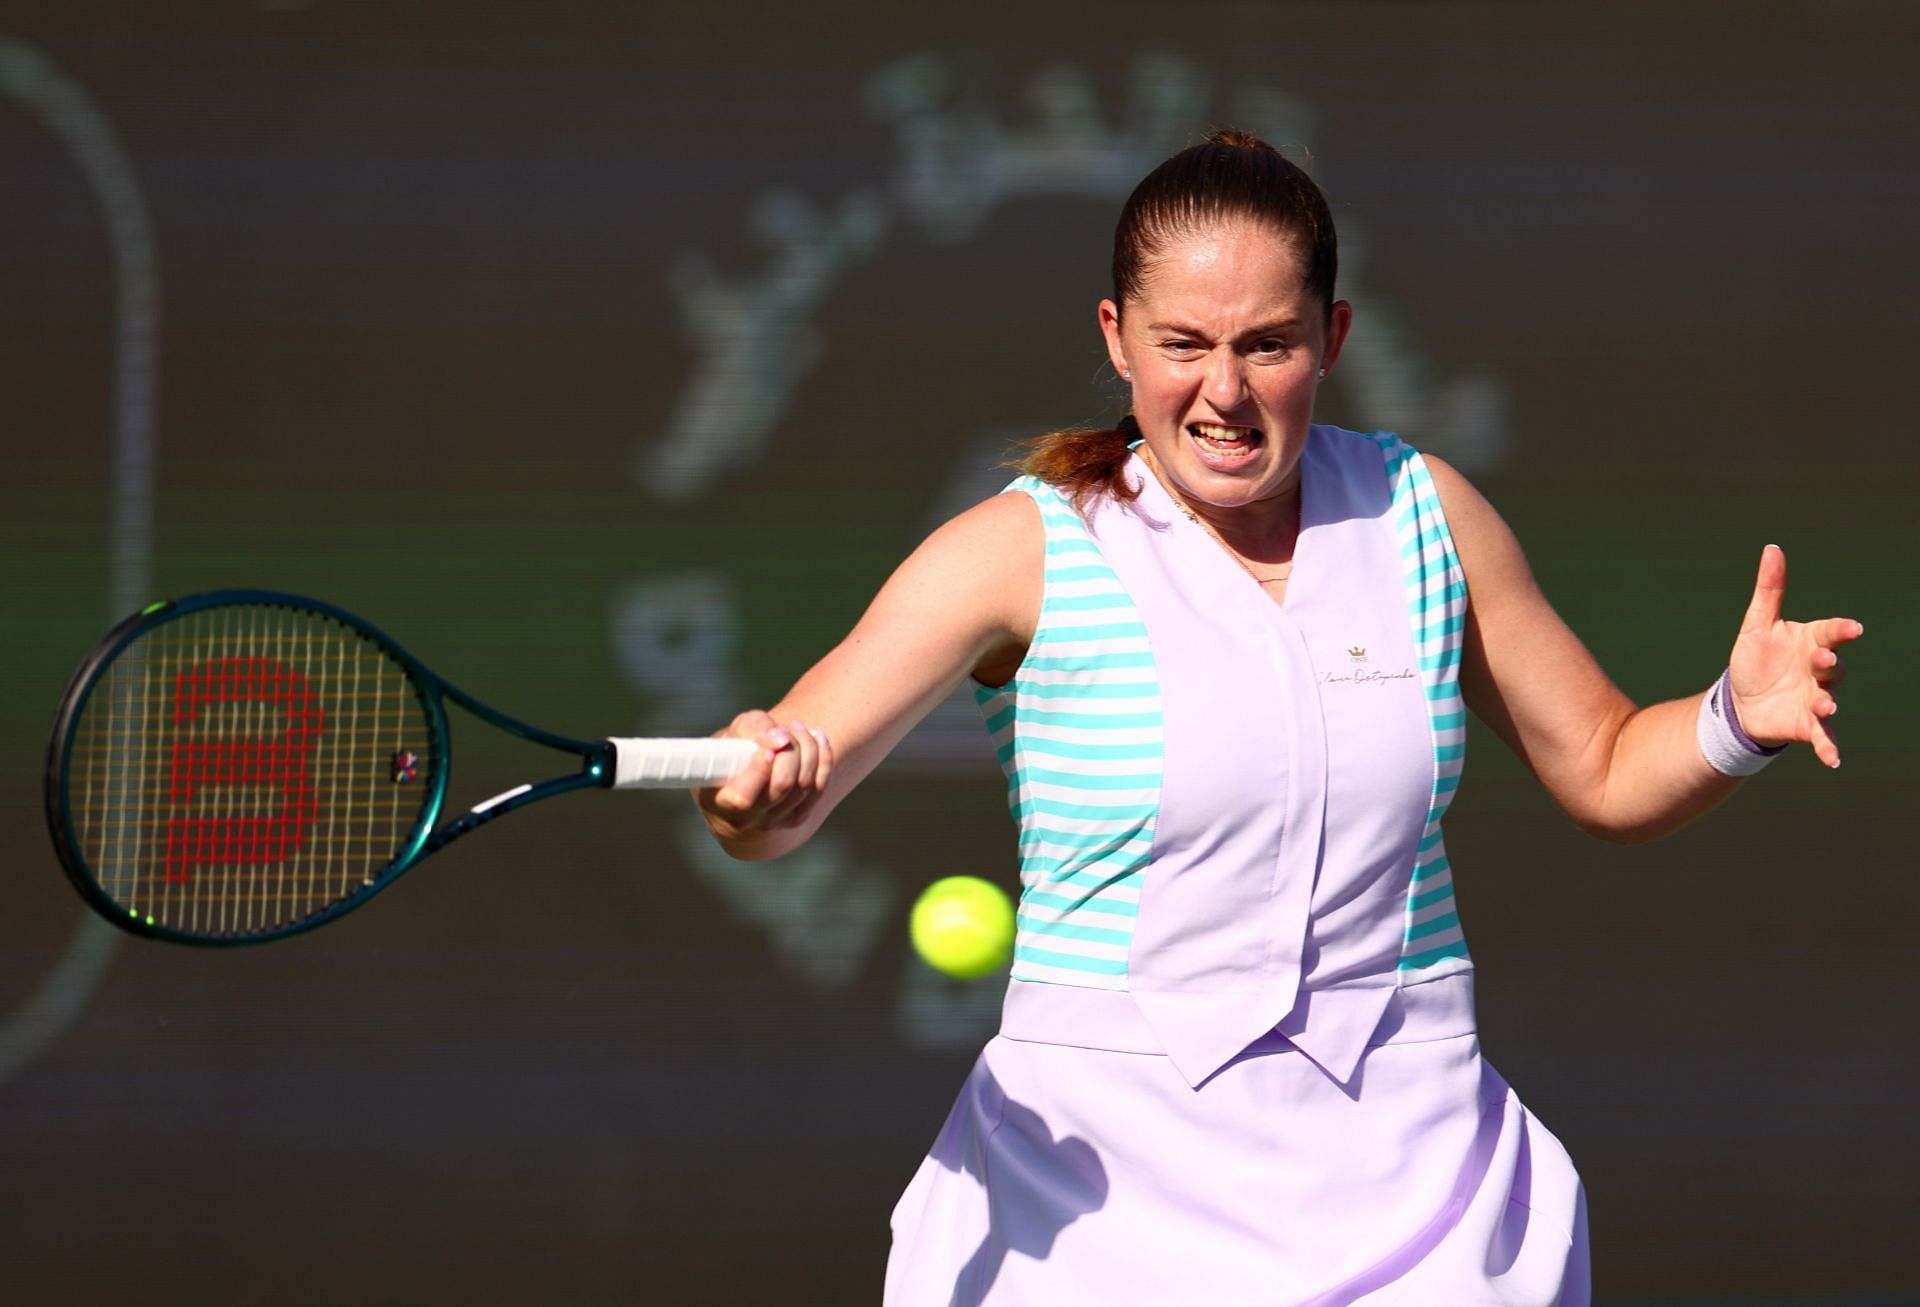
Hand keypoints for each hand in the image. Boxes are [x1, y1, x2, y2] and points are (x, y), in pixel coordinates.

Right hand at [696, 710, 833, 836]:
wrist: (740, 788)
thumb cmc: (730, 758)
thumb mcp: (729, 738)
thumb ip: (750, 730)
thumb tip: (781, 738)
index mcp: (721, 803)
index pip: (743, 798)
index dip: (759, 771)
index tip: (767, 749)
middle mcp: (748, 820)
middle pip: (782, 785)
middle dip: (790, 750)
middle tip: (785, 729)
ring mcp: (775, 821)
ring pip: (804, 785)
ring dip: (808, 749)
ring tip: (798, 727)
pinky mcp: (798, 817)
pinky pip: (819, 787)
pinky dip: (824, 759)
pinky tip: (818, 737)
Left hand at [1727, 545, 1862, 768]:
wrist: (1741, 701)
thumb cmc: (1755, 658)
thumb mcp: (1757, 623)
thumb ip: (1769, 589)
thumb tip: (1773, 548)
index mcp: (1810, 641)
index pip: (1830, 632)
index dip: (1841, 630)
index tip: (1851, 629)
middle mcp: (1819, 670)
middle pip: (1831, 666)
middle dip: (1829, 664)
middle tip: (1822, 662)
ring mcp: (1816, 698)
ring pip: (1828, 699)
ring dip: (1828, 703)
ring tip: (1825, 706)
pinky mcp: (1807, 725)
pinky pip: (1824, 737)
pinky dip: (1830, 747)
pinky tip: (1834, 760)